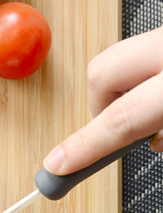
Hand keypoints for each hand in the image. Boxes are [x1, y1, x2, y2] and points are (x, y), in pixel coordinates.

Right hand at [43, 27, 162, 174]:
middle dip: (98, 105)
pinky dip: (147, 73)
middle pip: (101, 72)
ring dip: (126, 87)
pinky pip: (144, 47)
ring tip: (154, 109)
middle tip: (117, 130)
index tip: (59, 165)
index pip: (121, 118)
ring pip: (123, 56)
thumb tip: (154, 140)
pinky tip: (162, 90)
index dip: (85, 145)